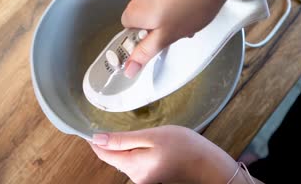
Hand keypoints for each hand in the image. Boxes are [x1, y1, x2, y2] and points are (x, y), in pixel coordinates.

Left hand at [89, 125, 238, 183]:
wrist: (212, 168)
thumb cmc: (186, 149)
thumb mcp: (153, 137)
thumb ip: (123, 139)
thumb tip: (96, 139)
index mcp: (132, 166)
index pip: (103, 153)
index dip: (94, 140)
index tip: (88, 126)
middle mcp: (135, 177)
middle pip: (113, 158)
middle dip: (110, 142)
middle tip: (111, 122)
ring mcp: (144, 180)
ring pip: (125, 160)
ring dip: (123, 146)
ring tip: (132, 131)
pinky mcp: (153, 178)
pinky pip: (136, 163)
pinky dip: (135, 152)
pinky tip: (146, 143)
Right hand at [122, 0, 234, 78]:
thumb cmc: (192, 4)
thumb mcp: (167, 36)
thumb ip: (145, 53)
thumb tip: (128, 68)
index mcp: (134, 10)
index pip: (128, 30)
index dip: (144, 38)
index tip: (159, 41)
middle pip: (143, 17)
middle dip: (158, 26)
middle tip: (177, 31)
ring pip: (155, 5)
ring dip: (168, 14)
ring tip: (189, 16)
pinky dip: (175, 0)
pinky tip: (191, 2)